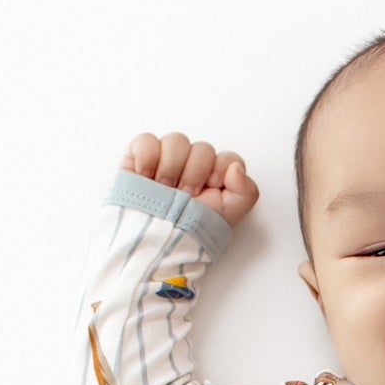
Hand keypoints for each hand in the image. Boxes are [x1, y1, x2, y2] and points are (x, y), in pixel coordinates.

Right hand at [119, 132, 259, 225]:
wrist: (155, 244)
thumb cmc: (190, 233)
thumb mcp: (228, 217)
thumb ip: (246, 191)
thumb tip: (236, 168)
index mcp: (214, 178)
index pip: (226, 158)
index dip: (220, 170)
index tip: (211, 189)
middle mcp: (192, 167)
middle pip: (202, 149)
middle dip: (194, 175)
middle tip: (186, 196)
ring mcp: (166, 161)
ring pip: (176, 141)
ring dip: (171, 168)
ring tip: (165, 190)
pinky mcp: (139, 158)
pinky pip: (147, 141)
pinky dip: (148, 157)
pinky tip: (147, 177)